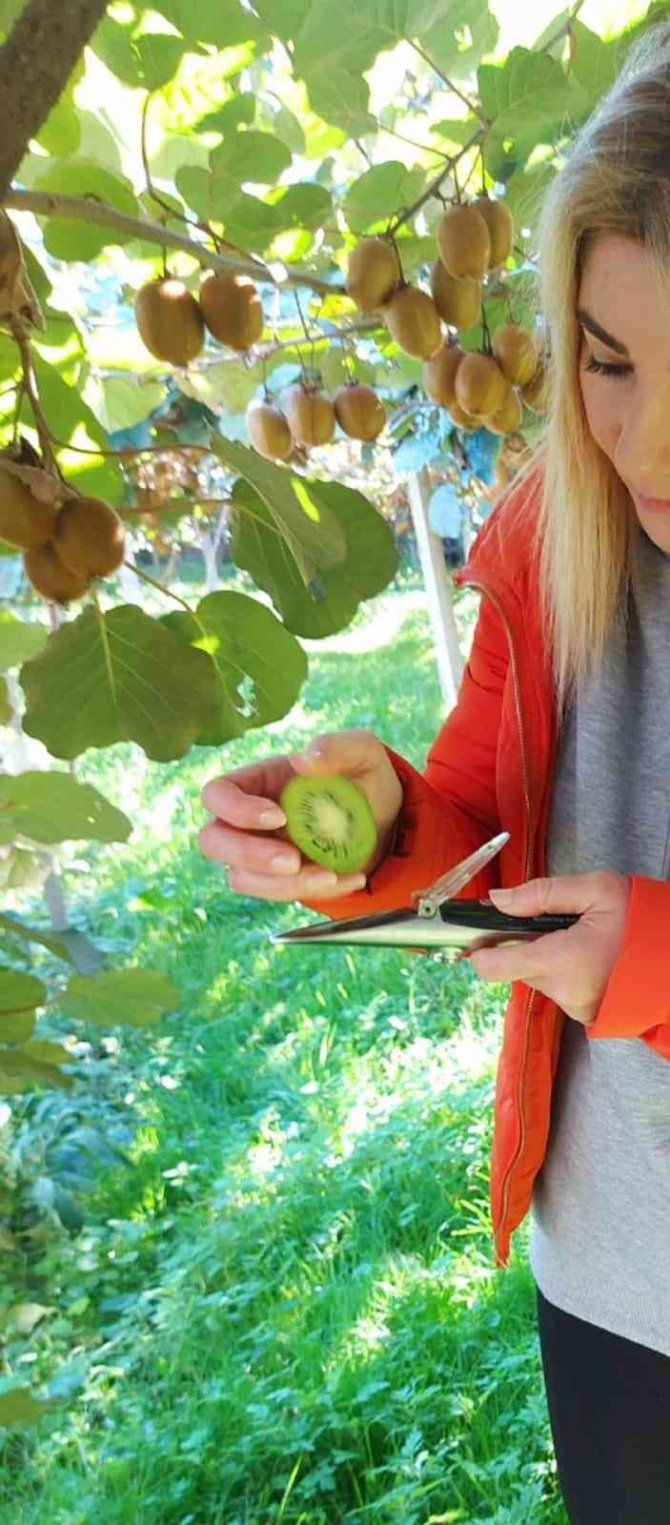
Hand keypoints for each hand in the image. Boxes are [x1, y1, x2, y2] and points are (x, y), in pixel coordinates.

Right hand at [198, 728, 402, 903]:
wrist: (384, 821)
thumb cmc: (362, 778)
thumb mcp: (363, 754)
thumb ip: (339, 748)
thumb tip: (303, 759)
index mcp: (256, 783)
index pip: (217, 794)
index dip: (235, 809)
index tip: (278, 817)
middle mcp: (247, 821)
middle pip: (213, 842)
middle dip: (250, 855)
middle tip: (293, 861)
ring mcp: (259, 854)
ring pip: (242, 878)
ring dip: (283, 884)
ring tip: (330, 875)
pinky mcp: (279, 881)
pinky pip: (279, 895)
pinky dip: (313, 893)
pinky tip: (349, 878)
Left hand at [468, 871, 630, 1025]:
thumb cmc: (645, 922)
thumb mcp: (598, 891)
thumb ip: (542, 894)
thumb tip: (498, 900)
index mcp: (562, 960)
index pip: (494, 966)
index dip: (478, 950)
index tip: (475, 936)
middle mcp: (564, 992)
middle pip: (518, 966)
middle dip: (527, 944)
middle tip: (556, 922)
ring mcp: (576, 1008)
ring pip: (540, 977)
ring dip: (548, 957)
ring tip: (582, 937)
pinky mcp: (587, 1015)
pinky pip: (561, 989)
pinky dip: (566, 972)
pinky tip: (591, 957)